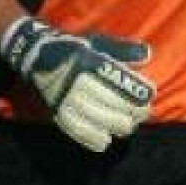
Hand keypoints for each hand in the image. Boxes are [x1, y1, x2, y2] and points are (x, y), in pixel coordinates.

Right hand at [1, 16, 154, 151]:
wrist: (35, 54)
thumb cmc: (74, 48)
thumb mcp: (97, 42)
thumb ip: (122, 50)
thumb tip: (148, 55)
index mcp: (88, 61)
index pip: (118, 80)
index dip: (136, 91)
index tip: (150, 96)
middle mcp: (76, 80)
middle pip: (110, 101)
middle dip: (131, 111)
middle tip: (142, 115)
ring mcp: (65, 96)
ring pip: (95, 118)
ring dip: (115, 126)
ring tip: (126, 128)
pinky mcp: (56, 109)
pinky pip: (74, 128)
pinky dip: (91, 138)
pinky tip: (104, 142)